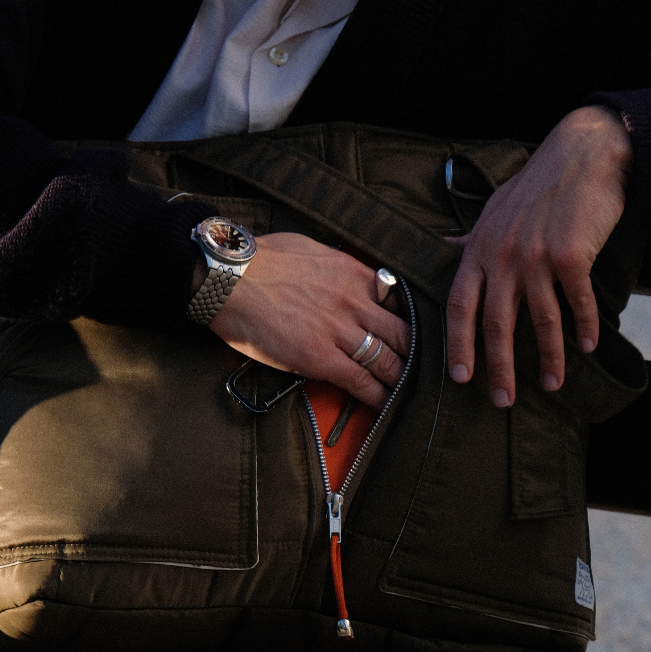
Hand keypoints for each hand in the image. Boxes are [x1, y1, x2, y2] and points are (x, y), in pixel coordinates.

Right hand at [206, 232, 410, 409]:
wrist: (228, 278)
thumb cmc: (260, 259)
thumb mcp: (311, 248)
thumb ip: (336, 265)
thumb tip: (344, 273)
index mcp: (354, 273)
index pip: (399, 301)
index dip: (409, 320)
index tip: (413, 333)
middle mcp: (354, 302)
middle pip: (402, 333)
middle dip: (414, 354)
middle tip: (422, 368)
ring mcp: (339, 331)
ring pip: (387, 360)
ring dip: (400, 378)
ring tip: (407, 391)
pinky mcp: (320, 358)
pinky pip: (360, 381)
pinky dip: (377, 395)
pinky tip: (385, 403)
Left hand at [446, 106, 631, 405]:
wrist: (582, 155)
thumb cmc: (537, 185)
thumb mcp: (494, 210)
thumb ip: (470, 238)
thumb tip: (444, 248)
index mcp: (479, 249)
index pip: (460, 306)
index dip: (458, 345)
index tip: (460, 377)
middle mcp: (503, 255)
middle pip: (496, 324)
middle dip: (498, 367)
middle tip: (501, 400)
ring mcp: (537, 256)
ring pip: (541, 321)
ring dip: (548, 358)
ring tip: (550, 384)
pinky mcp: (572, 255)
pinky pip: (578, 303)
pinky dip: (584, 327)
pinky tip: (587, 346)